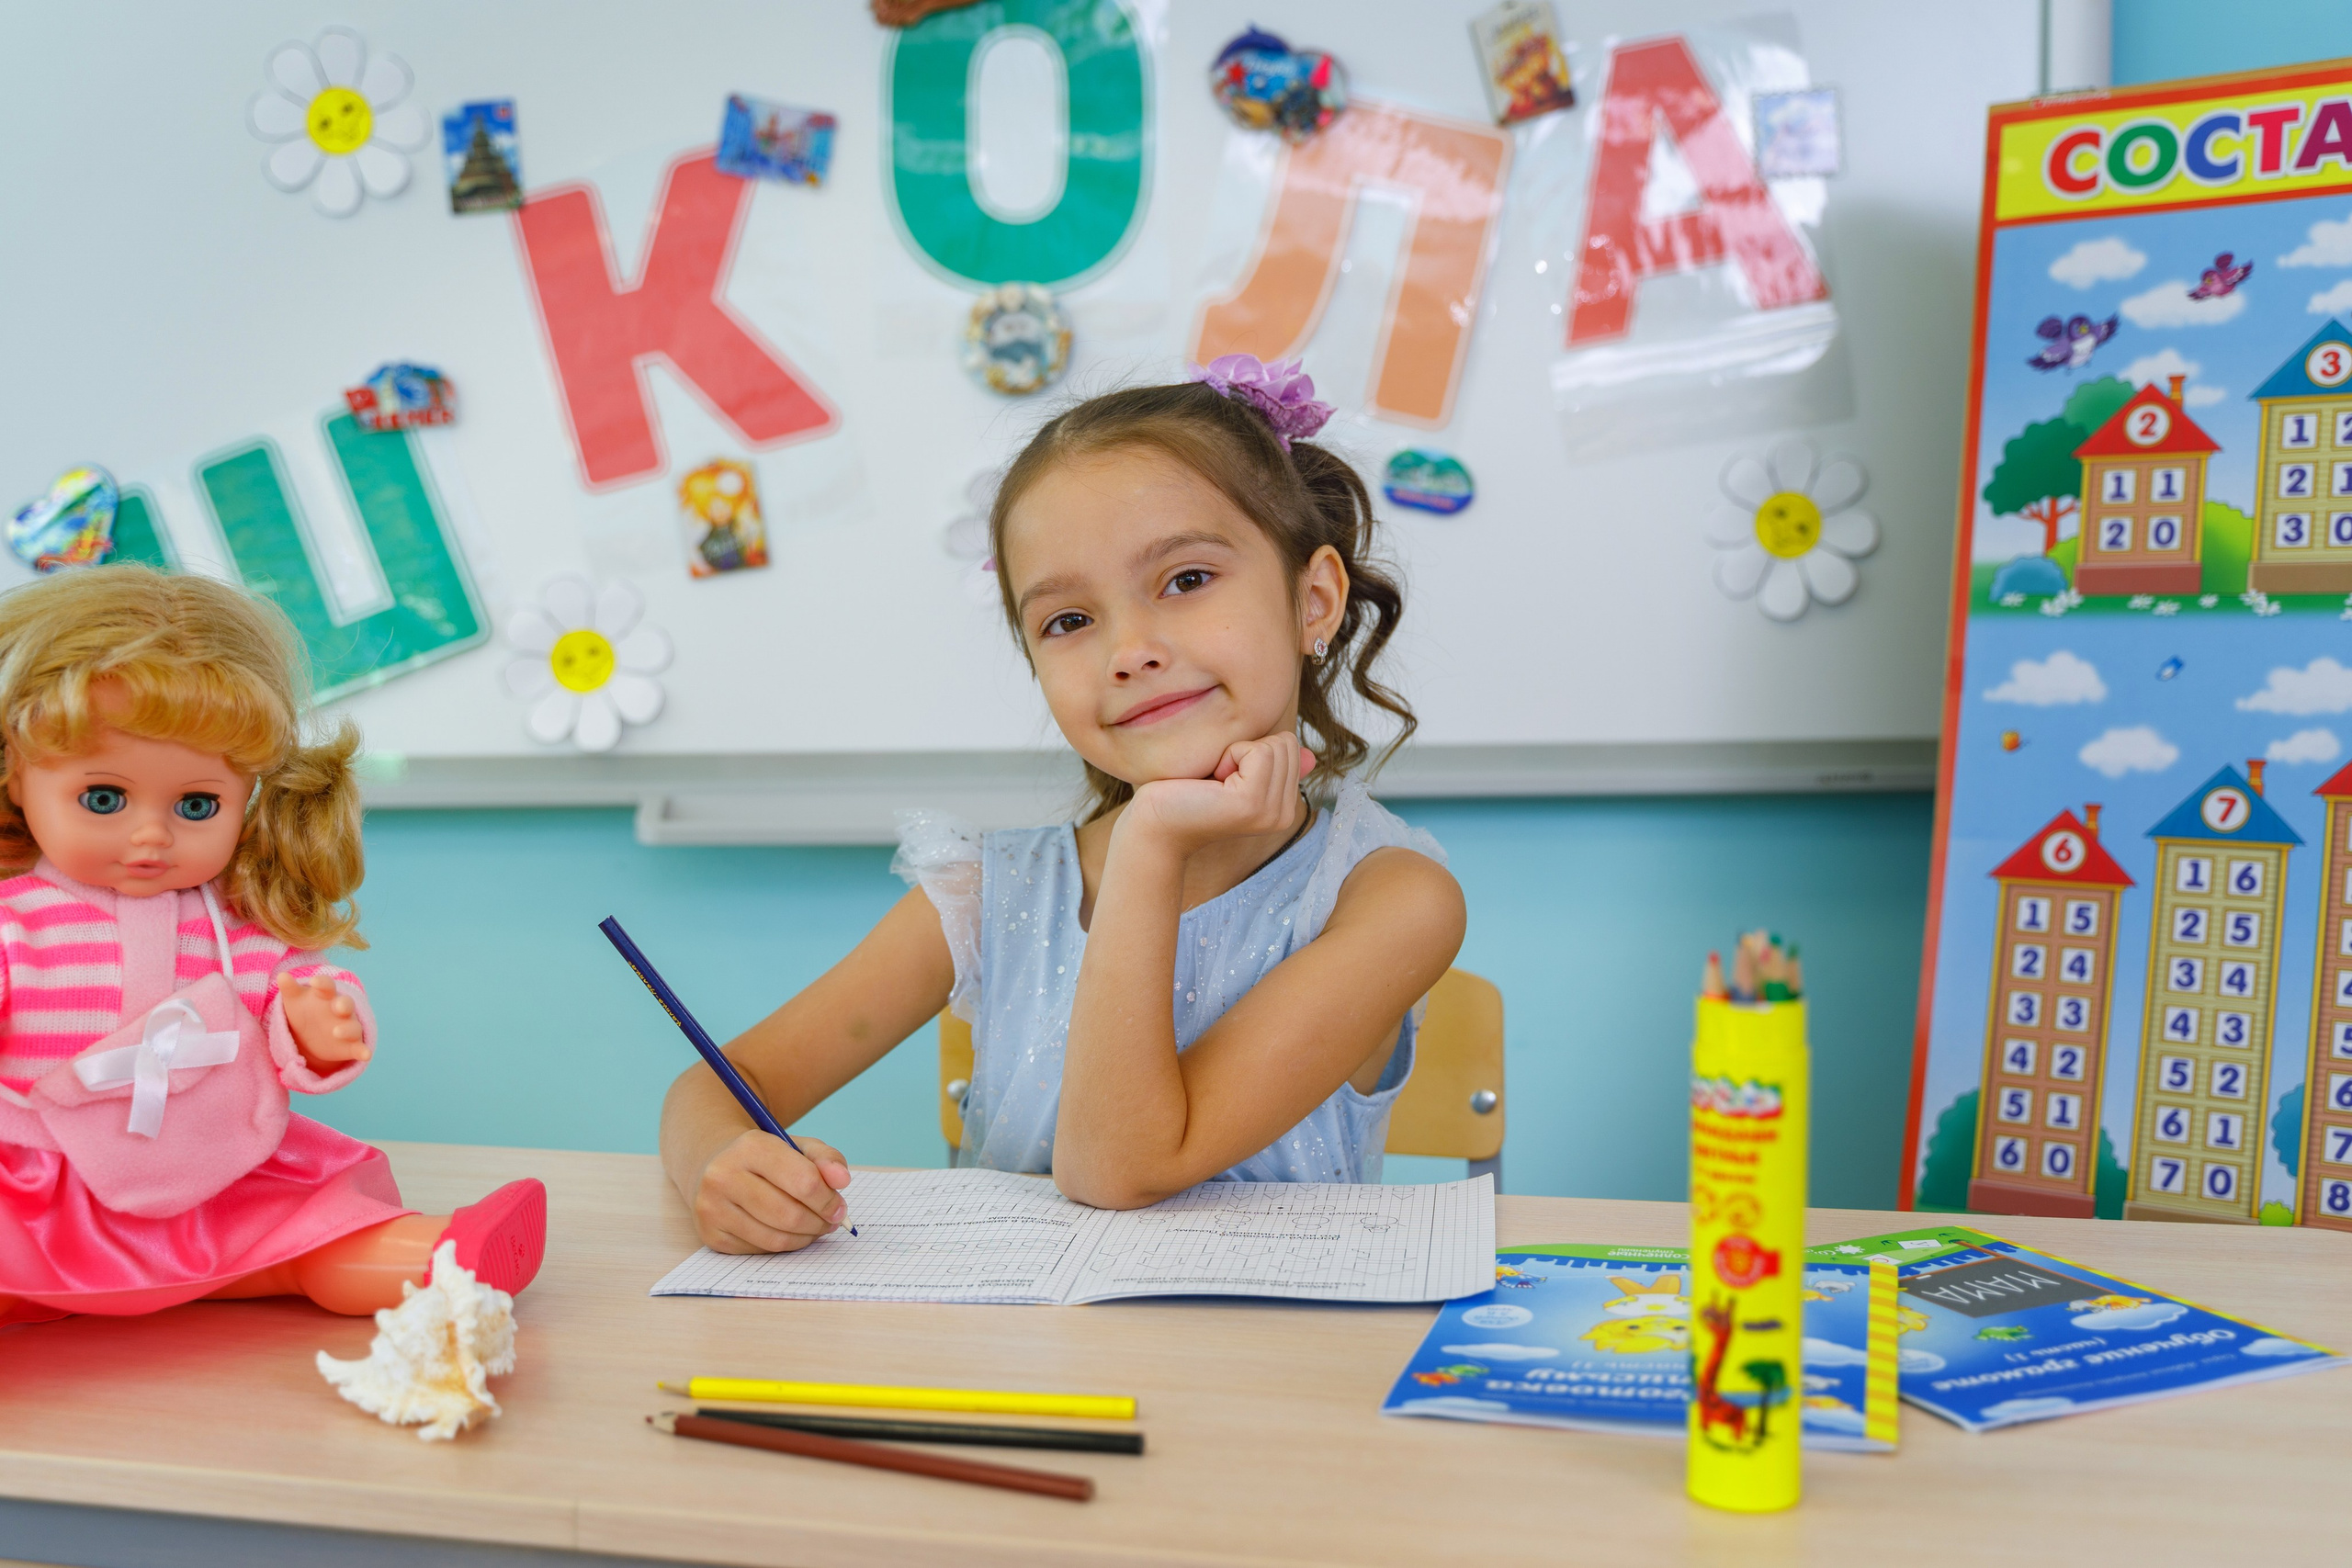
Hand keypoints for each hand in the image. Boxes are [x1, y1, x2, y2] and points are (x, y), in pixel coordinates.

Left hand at [284, 972, 369, 1069]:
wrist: (312, 1036)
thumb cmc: (305, 1011)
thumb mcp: (294, 1000)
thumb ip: (289, 988)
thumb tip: (282, 976)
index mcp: (326, 995)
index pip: (327, 986)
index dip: (322, 984)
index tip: (314, 982)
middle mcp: (340, 1010)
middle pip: (346, 1004)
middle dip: (344, 1004)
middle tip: (338, 1006)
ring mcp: (347, 1027)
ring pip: (352, 1027)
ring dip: (347, 1029)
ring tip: (337, 1032)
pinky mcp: (351, 1045)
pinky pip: (359, 1047)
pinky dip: (363, 1051)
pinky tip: (366, 1055)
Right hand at [693, 1129, 852, 1253]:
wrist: (712, 1164)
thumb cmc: (764, 1157)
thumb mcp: (797, 1146)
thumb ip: (826, 1159)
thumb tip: (842, 1181)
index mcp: (751, 1147)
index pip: (803, 1181)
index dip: (828, 1200)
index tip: (840, 1207)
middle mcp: (724, 1176)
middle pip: (789, 1215)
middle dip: (819, 1223)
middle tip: (831, 1222)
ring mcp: (712, 1208)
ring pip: (775, 1238)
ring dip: (804, 1238)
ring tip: (814, 1228)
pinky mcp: (711, 1234)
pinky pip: (759, 1250)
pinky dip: (782, 1246)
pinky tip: (788, 1232)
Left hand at [1121, 734, 1315, 858]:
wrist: (1154, 825)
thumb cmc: (1185, 796)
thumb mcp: (1236, 775)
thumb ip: (1272, 766)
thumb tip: (1311, 756)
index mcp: (1283, 808)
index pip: (1290, 747)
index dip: (1252, 749)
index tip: (1225, 778)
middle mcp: (1284, 814)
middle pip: (1286, 743)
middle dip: (1247, 749)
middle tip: (1218, 780)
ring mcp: (1271, 812)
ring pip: (1274, 745)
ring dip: (1236, 753)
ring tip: (1215, 783)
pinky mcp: (1252, 803)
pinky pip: (1257, 751)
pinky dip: (1230, 755)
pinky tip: (1213, 783)